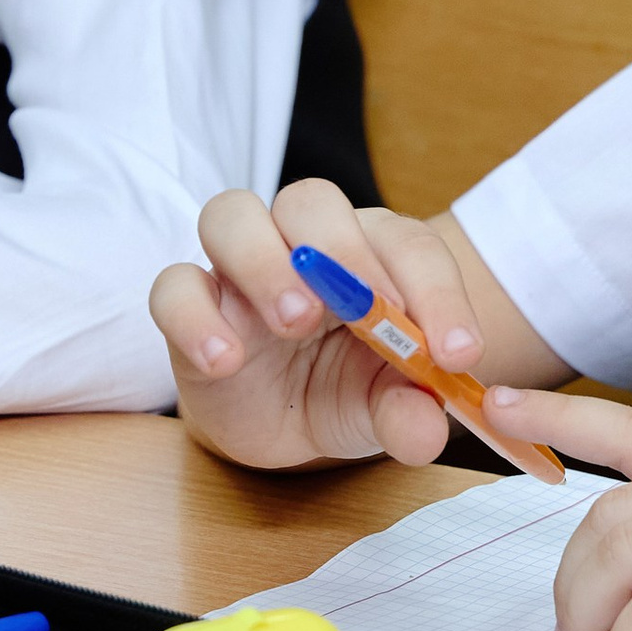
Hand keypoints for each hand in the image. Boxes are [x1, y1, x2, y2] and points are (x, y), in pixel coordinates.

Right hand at [149, 181, 483, 468]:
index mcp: (374, 252)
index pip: (410, 246)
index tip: (457, 353)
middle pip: (313, 201)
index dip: (438, 293)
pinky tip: (224, 360)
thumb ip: (408, 413)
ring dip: (266, 263)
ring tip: (294, 323)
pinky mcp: (191, 303)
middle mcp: (305, 241)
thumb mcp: (384, 409)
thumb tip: (427, 429)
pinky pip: (174, 286)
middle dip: (341, 250)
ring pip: (232, 215)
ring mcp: (240, 266)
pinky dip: (195, 316)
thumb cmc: (346, 389)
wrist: (281, 420)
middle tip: (362, 312)